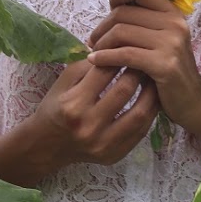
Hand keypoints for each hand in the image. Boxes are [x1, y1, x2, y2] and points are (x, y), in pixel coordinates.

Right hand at [29, 58, 158, 166]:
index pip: (104, 72)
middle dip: (139, 70)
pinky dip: (150, 112)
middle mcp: (88, 125)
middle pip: (125, 90)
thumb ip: (87, 65)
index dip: (120, 55)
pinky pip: (142, 131)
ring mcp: (103, 144)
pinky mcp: (114, 154)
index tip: (130, 46)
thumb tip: (115, 48)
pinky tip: (152, 99)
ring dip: (152, 92)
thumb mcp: (63, 82)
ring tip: (154, 77)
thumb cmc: (55, 108)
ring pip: (141, 113)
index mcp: (73, 104)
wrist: (46, 147)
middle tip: (146, 59)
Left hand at [86, 0, 200, 129]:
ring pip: (121, 31)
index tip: (110, 12)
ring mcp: (171, 43)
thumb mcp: (161, 40)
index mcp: (172, 12)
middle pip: (122, 12)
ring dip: (101, 43)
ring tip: (95, 53)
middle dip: (101, 27)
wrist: (192, 101)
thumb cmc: (168, 70)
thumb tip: (113, 7)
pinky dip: (105, 57)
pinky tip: (96, 62)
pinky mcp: (164, 64)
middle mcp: (175, 22)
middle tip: (94, 42)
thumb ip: (143, 23)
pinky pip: (125, 54)